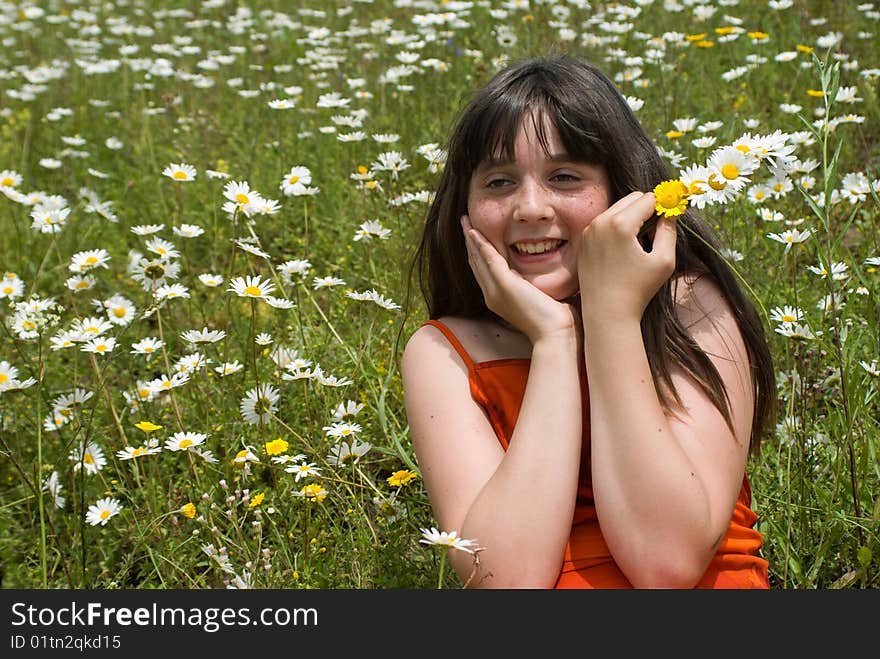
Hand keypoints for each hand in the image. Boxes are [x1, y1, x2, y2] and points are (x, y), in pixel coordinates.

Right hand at [461, 215, 579, 343]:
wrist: (555, 335)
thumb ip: (538, 287)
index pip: (485, 271)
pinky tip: (473, 230)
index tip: (476, 236)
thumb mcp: (543, 299)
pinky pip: (488, 258)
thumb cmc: (556, 322)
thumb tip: (549, 277)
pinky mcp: (504, 285)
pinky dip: (480, 243)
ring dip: (470, 238)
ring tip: (464, 221)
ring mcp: (495, 291)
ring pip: (478, 258)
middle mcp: (492, 295)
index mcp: (500, 299)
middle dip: (470, 242)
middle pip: (476, 263)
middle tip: (464, 223)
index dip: (479, 252)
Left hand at [577, 192, 676, 324]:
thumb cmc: (637, 290)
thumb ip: (669, 230)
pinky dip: (618, 228)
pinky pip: (605, 222)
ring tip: (640, 243)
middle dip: (647, 209)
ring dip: (632, 218)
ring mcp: (589, 231)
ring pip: (618, 208)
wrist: (606, 314)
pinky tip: (625, 250)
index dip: (664, 207)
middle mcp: (600, 222)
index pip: (649, 198)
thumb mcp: (663, 261)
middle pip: (632, 198)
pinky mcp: (584, 241)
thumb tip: (671, 211)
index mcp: (619, 224)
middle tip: (655, 233)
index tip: (670, 221)